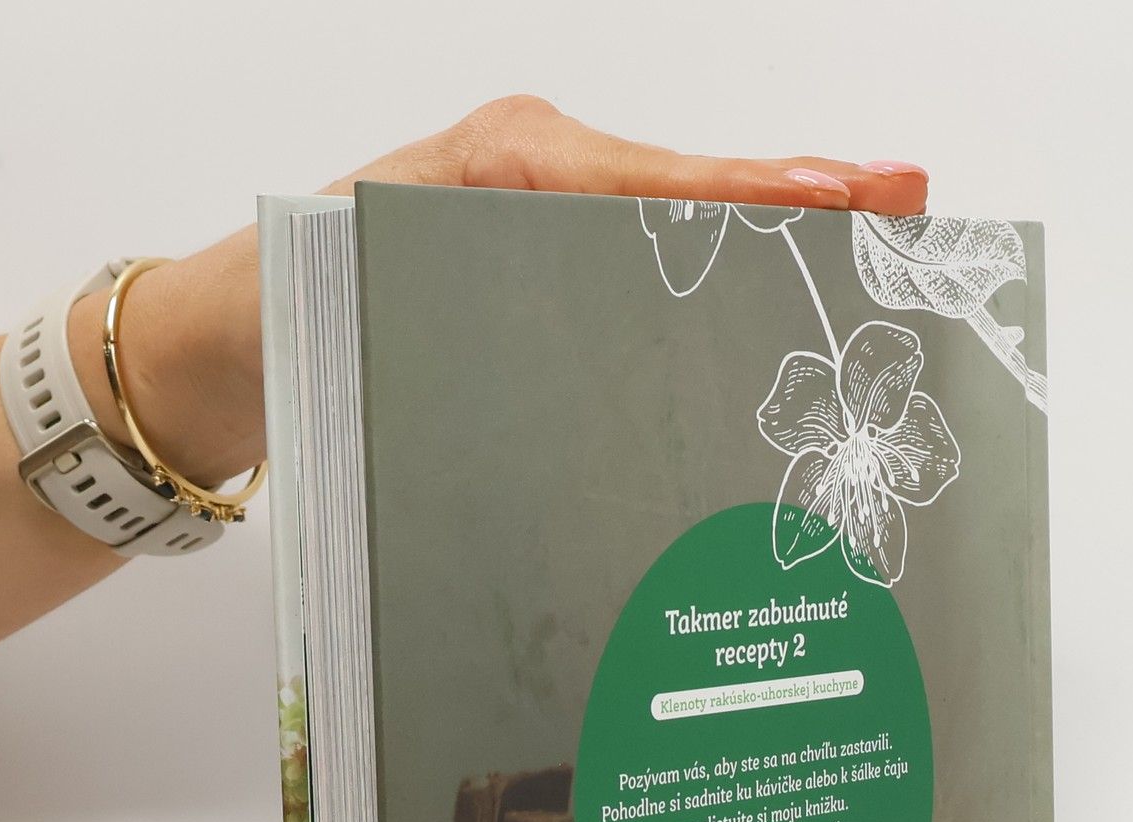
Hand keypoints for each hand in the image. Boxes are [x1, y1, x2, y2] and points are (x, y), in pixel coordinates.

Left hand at [68, 96, 928, 488]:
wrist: (227, 345)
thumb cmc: (287, 300)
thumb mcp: (367, 268)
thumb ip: (472, 260)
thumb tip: (602, 267)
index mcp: (506, 165)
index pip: (653, 182)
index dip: (750, 193)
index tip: (838, 194)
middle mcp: (539, 184)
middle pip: (690, 193)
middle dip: (798, 198)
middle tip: (905, 199)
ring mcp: (545, 232)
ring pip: (678, 237)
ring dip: (774, 244)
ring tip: (875, 239)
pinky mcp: (543, 287)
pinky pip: (643, 278)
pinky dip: (717, 285)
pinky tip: (781, 306)